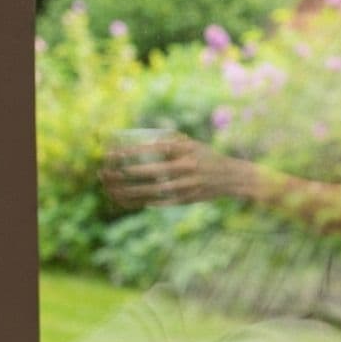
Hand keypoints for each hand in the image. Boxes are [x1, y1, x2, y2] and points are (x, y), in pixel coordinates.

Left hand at [100, 135, 264, 207]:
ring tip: (113, 189)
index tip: (113, 152)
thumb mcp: (191, 144)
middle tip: (108, 171)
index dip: (132, 151)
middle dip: (127, 172)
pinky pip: (162, 202)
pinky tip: (131, 201)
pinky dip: (146, 201)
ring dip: (131, 190)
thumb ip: (170, 142)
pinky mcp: (188, 199)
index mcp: (186, 149)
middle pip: (151, 171)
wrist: (232, 177)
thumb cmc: (207, 157)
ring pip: (154, 190)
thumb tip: (144, 140)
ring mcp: (188, 184)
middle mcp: (187, 166)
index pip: (154, 148)